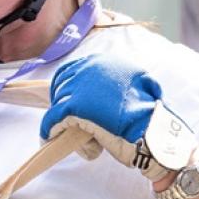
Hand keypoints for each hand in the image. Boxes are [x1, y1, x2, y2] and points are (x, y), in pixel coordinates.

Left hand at [40, 54, 185, 182]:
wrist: (150, 127)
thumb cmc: (146, 111)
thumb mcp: (135, 82)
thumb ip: (117, 81)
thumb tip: (107, 90)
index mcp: (102, 61)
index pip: (71, 69)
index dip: (65, 86)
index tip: (65, 98)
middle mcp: (89, 68)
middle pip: (61, 85)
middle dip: (60, 101)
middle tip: (63, 117)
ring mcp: (81, 87)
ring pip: (57, 102)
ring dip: (59, 117)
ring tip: (63, 130)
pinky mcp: (75, 107)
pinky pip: (53, 118)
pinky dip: (49, 128)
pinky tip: (48, 137)